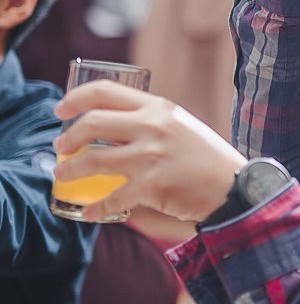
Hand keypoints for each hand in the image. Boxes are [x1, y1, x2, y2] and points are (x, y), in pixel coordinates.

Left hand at [53, 82, 247, 222]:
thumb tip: (109, 125)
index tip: (61, 110)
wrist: (234, 186)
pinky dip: (96, 208)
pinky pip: (112, 198)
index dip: (75, 99)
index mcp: (159, 107)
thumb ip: (150, 120)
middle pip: (92, 123)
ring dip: (70, 170)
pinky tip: (89, 212)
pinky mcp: (151, 187)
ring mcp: (151, 157)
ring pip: (93, 160)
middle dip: (67, 138)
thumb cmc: (206, 157)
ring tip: (63, 175)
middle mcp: (153, 127)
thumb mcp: (180, 125)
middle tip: (60, 147)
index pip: (105, 91)